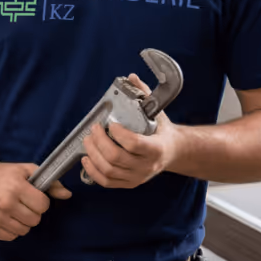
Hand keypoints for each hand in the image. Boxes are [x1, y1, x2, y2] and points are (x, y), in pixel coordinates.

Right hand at [0, 160, 71, 241]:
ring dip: (22, 222)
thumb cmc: (4, 174)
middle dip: (32, 212)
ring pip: (24, 230)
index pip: (43, 205)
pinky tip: (5, 216)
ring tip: (14, 209)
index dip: (40, 201)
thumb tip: (68, 194)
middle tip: (23, 203)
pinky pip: (10, 237)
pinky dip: (11, 229)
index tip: (32, 195)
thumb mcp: (27, 170)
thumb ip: (50, 183)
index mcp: (16, 187)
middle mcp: (5, 203)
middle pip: (35, 220)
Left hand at [80, 73, 184, 187]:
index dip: (118, 133)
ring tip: (88, 141)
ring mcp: (137, 177)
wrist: (173, 152)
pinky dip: (93, 171)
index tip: (110, 123)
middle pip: (116, 158)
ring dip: (93, 155)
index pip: (134, 143)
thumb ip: (144, 95)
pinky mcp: (129, 183)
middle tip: (93, 129)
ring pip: (109, 171)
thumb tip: (131, 78)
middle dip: (99, 142)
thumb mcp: (157, 113)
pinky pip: (107, 182)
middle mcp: (147, 166)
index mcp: (156, 148)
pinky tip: (87, 158)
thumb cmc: (162, 132)